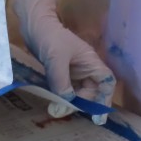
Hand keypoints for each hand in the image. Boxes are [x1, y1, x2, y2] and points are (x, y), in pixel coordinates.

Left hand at [14, 0, 114, 124]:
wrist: (34, 25)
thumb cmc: (49, 36)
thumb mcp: (56, 58)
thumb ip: (61, 80)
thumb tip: (67, 101)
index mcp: (90, 61)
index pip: (106, 81)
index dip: (105, 98)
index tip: (98, 115)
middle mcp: (85, 68)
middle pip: (91, 91)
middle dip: (80, 103)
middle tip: (62, 111)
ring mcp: (73, 71)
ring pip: (78, 92)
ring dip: (69, 102)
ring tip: (55, 110)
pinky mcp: (62, 72)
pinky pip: (66, 88)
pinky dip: (62, 97)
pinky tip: (54, 103)